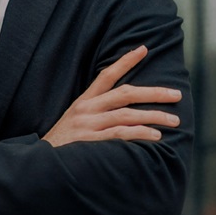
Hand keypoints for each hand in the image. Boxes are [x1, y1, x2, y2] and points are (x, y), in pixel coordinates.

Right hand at [43, 45, 181, 146]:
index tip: (144, 49)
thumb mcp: (73, 122)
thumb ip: (94, 114)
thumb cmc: (61, 146)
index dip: (126, 61)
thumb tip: (123, 111)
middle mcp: (86, 109)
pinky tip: (155, 136)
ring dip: (153, 116)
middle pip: (125, 93)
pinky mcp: (90, 141)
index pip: (106, 75)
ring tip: (173, 121)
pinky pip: (120, 134)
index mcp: (83, 102)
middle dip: (154, 93)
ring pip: (127, 114)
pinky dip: (139, 133)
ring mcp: (88, 125)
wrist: (39, 165)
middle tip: (176, 94)